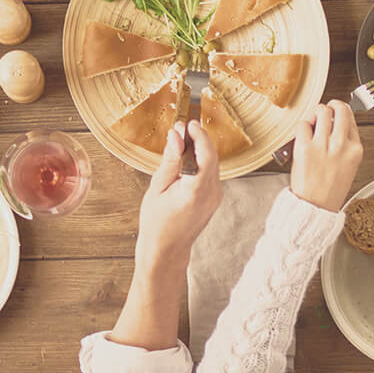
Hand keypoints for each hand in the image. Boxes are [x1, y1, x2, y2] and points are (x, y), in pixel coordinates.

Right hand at [136, 121, 222, 270]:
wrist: (166, 249)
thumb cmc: (157, 223)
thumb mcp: (157, 188)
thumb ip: (170, 160)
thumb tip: (176, 135)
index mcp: (196, 191)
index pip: (206, 155)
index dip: (199, 135)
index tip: (189, 122)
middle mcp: (211, 194)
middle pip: (212, 157)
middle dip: (199, 138)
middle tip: (182, 126)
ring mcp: (215, 197)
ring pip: (213, 163)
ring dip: (199, 149)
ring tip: (181, 139)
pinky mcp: (214, 198)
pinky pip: (211, 172)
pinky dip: (201, 160)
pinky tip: (186, 157)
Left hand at [290, 101, 362, 210]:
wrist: (315, 208)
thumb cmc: (330, 190)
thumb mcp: (349, 166)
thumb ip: (346, 145)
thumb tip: (337, 124)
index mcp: (356, 150)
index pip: (351, 118)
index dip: (341, 114)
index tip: (336, 115)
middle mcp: (342, 145)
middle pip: (339, 108)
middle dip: (331, 106)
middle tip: (325, 110)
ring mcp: (323, 146)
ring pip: (321, 111)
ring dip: (316, 113)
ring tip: (313, 122)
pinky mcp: (305, 148)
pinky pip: (303, 123)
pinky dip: (302, 125)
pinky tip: (304, 133)